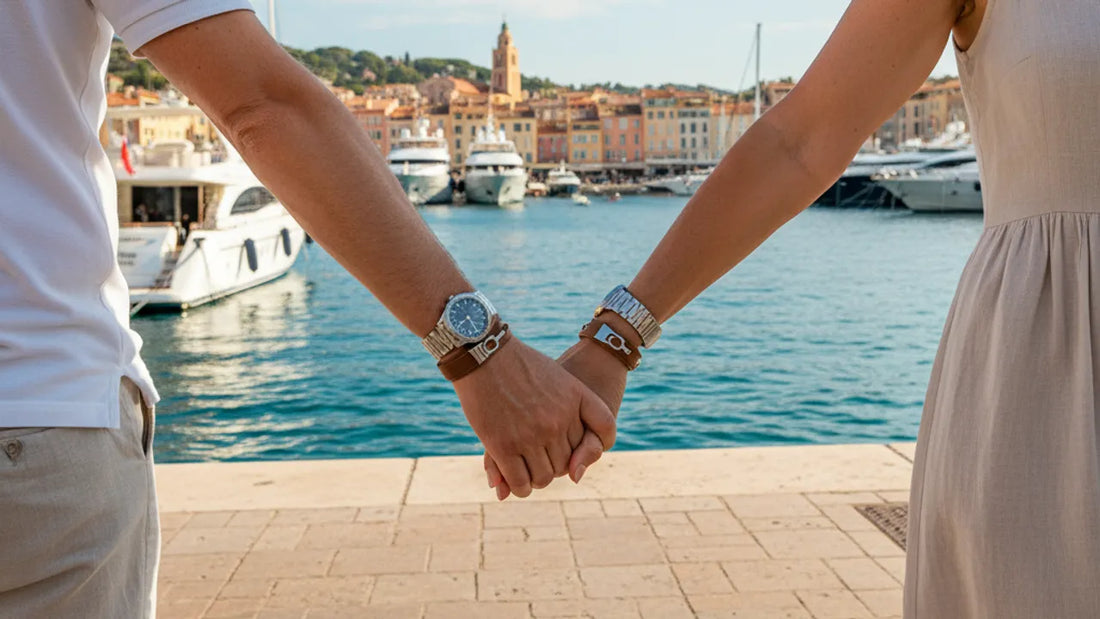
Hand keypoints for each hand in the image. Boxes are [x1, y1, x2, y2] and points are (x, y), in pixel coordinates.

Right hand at [454, 337, 615, 498]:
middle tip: (542, 461)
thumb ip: (573, 406)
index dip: (599, 443)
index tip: (583, 450)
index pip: (604, 431)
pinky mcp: (503, 446)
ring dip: (537, 480)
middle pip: (569, 461)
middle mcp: (557, 420)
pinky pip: (519, 481)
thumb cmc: (519, 364)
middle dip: (557, 465)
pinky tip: (515, 482)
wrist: (483, 353)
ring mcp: (531, 435)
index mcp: (576, 398)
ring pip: (545, 477)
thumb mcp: (557, 376)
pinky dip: (520, 487)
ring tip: (529, 473)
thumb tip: (578, 456)